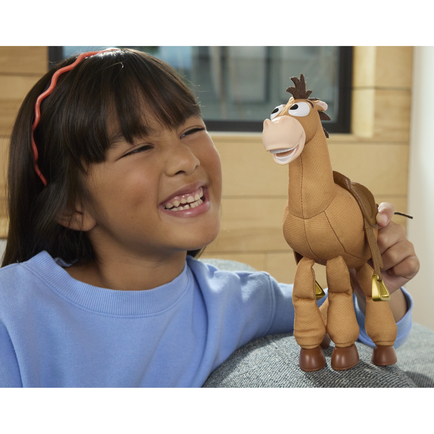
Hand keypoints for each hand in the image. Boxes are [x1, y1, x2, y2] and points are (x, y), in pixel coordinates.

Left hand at [350, 202, 419, 320]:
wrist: (366, 286)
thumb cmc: (356, 264)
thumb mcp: (349, 252)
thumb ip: (348, 241)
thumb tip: (337, 237)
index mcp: (378, 224)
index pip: (386, 210)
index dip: (384, 213)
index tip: (379, 221)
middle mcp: (394, 231)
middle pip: (387, 235)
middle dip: (374, 250)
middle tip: (367, 258)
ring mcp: (405, 245)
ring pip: (395, 252)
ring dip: (383, 264)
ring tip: (376, 267)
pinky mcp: (413, 261)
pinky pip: (408, 264)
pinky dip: (396, 271)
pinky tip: (389, 273)